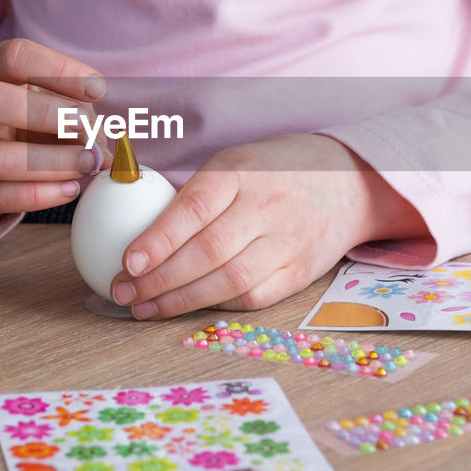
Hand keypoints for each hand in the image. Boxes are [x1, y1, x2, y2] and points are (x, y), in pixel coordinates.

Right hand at [0, 39, 111, 217]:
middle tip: (87, 128)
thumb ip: (78, 112)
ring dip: (50, 162)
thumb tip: (107, 147)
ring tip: (87, 163)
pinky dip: (38, 195)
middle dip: (46, 114)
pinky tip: (69, 189)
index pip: (13, 56)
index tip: (98, 89)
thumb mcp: (48, 101)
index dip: (58, 69)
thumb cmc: (23, 120)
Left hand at [108, 134, 424, 318]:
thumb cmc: (272, 171)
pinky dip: (216, 306)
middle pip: (209, 252)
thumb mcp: (234, 162)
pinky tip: (186, 308)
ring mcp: (288, 242)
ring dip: (180, 300)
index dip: (159, 238)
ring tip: (143, 309)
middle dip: (159, 279)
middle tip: (121, 291)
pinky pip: (253, 297)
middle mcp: (268, 207)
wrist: (349, 183)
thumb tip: (121, 216)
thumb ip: (191, 192)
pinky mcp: (300, 273)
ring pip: (230, 281)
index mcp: (243, 172)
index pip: (195, 207)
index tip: (127, 261)